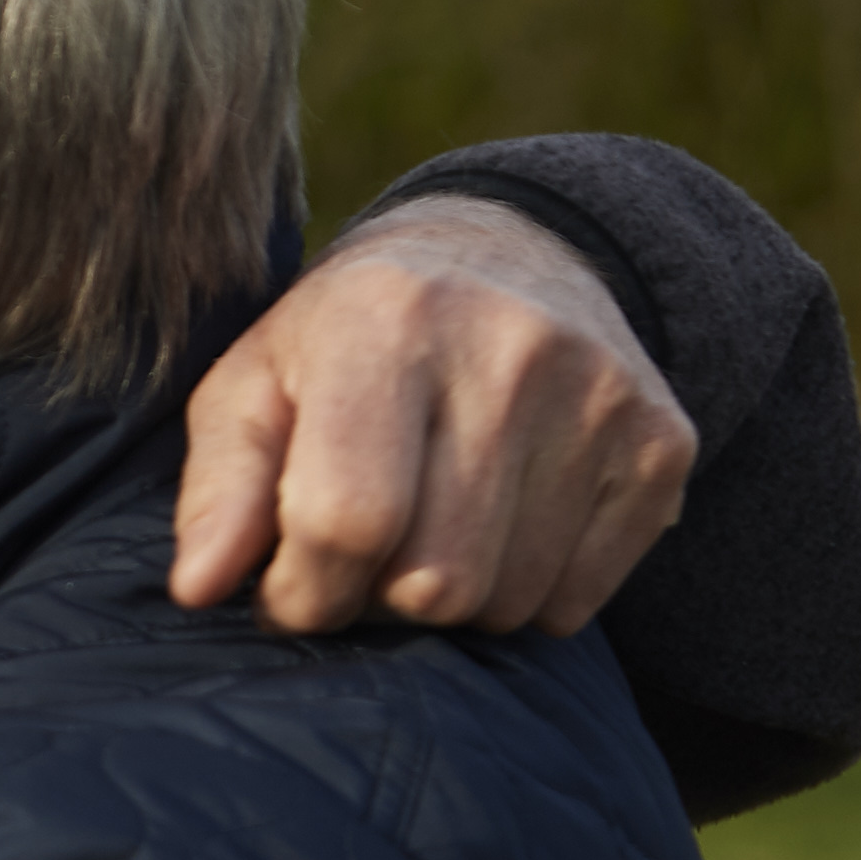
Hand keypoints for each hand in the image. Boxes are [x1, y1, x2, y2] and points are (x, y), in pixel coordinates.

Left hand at [173, 198, 696, 636]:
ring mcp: (600, 395)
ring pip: (507, 602)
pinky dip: (525, 597)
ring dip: (450, 603)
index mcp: (385, 320)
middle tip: (360, 557)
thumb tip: (198, 588)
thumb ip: (218, 487)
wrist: (506, 256)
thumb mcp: (254, 384)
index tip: (291, 585)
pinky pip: (577, 602)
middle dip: (376, 601)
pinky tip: (499, 527)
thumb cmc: (344, 342)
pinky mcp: (662, 443)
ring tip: (427, 533)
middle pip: (433, 580)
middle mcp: (509, 348)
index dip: (304, 589)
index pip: (346, 519)